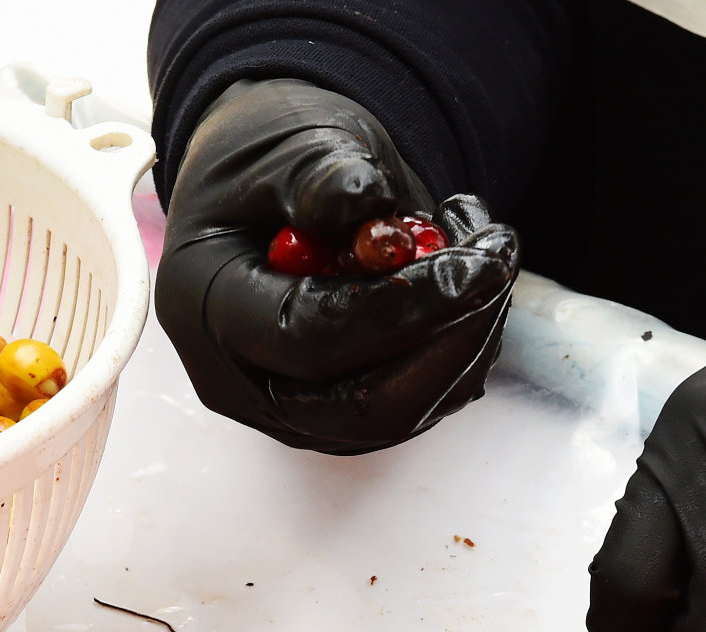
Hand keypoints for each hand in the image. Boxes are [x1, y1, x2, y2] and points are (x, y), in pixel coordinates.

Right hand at [155, 79, 518, 452]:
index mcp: (207, 310)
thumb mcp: (286, 143)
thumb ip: (320, 174)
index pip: (309, 339)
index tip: (470, 264)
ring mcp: (299, 412)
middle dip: (451, 340)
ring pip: (408, 410)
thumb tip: (366, 206)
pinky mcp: (350, 416)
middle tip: (498, 262)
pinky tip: (466, 273)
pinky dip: (464, 341)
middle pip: (367, 405)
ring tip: (483, 242)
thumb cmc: (268, 166)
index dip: (399, 308)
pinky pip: (423, 401)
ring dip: (470, 333)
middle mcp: (247, 382)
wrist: (266, 194)